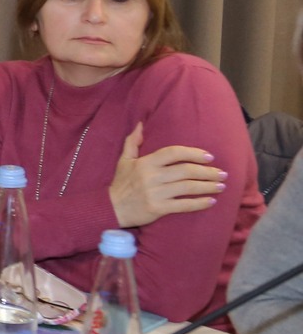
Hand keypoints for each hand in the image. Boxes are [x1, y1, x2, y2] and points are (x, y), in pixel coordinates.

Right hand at [108, 121, 226, 227]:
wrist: (111, 208)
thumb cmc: (120, 184)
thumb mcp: (123, 160)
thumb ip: (132, 142)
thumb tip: (141, 124)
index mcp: (145, 163)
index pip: (173, 153)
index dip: (193, 153)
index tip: (209, 157)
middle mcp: (151, 177)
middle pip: (185, 171)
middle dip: (207, 172)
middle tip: (222, 173)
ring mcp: (155, 193)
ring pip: (187, 187)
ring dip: (207, 186)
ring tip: (221, 186)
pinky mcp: (158, 208)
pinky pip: (183, 205)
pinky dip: (199, 203)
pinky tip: (211, 201)